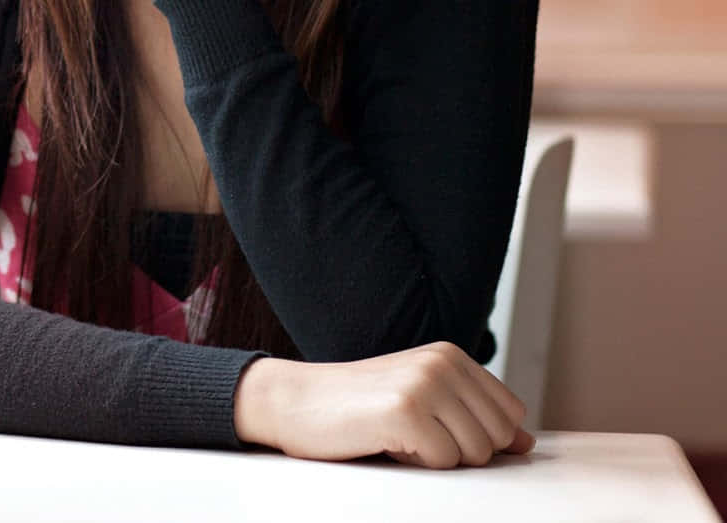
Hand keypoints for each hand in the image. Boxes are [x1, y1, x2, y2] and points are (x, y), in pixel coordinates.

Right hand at [233, 341, 537, 468]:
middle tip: (411, 434)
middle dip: (458, 451)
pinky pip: (443, 463)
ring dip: (436, 459)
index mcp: (451, 355)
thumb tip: (525, 443)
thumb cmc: (356, 407)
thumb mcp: (422, 402)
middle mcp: (442, 362)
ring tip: (396, 436)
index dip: (477, 437)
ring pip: (475, 454)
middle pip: (497, 439)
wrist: (293, 401)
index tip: (435, 430)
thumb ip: (472, 416)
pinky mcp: (405, 410)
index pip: (510, 416)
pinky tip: (384, 441)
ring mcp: (425, 383)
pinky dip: (414, 464)